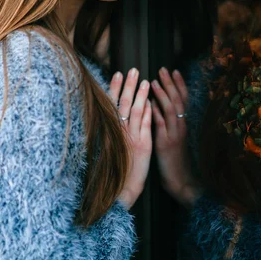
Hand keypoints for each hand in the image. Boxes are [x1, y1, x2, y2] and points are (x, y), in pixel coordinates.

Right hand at [110, 68, 151, 209]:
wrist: (120, 189)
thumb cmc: (113, 168)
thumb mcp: (109, 146)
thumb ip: (109, 129)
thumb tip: (111, 114)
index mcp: (110, 131)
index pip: (112, 104)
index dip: (114, 88)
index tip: (117, 74)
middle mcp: (119, 132)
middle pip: (123, 103)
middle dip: (128, 86)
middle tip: (133, 70)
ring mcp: (131, 138)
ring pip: (135, 112)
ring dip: (140, 95)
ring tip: (145, 81)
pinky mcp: (142, 146)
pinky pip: (146, 126)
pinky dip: (149, 113)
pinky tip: (152, 102)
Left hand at [151, 67, 199, 207]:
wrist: (180, 180)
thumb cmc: (174, 159)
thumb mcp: (174, 138)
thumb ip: (169, 123)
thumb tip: (160, 106)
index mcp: (183, 124)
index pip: (183, 100)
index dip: (179, 84)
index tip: (174, 70)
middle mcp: (181, 127)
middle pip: (178, 100)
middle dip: (170, 84)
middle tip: (163, 69)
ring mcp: (174, 135)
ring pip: (171, 110)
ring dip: (163, 94)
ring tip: (155, 81)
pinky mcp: (166, 144)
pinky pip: (161, 125)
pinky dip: (155, 112)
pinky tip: (149, 103)